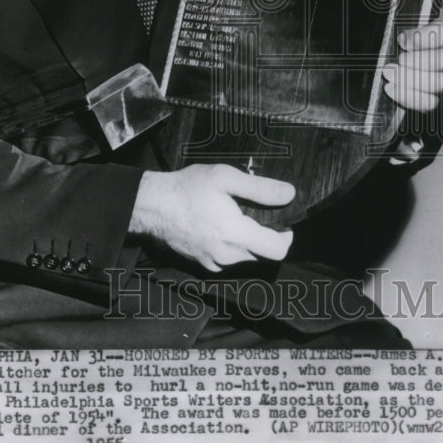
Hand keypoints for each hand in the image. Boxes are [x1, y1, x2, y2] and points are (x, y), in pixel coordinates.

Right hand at [129, 164, 294, 271]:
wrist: (152, 206)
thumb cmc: (187, 188)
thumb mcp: (225, 177)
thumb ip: (260, 188)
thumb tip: (289, 194)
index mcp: (236, 235)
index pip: (278, 251)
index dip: (286, 235)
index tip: (281, 220)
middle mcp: (227, 256)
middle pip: (263, 254)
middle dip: (265, 235)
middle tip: (253, 211)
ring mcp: (214, 264)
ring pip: (246, 257)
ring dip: (247, 240)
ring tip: (233, 215)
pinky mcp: (203, 265)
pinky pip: (228, 259)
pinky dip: (231, 246)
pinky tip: (218, 225)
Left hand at [382, 16, 442, 113]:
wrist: (385, 63)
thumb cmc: (393, 43)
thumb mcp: (395, 28)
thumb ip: (400, 25)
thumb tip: (401, 36)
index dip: (425, 37)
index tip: (402, 40)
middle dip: (418, 60)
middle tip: (398, 60)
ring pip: (440, 83)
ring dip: (412, 79)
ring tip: (390, 74)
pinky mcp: (434, 97)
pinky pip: (429, 102)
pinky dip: (408, 96)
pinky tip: (391, 88)